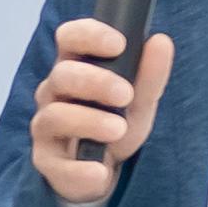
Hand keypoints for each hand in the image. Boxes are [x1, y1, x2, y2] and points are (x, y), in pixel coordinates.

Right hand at [25, 19, 168, 206]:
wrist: (103, 172)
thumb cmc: (115, 125)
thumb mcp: (139, 101)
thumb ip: (150, 75)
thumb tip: (161, 41)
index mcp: (75, 67)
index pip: (69, 38)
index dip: (89, 35)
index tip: (118, 44)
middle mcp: (54, 93)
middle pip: (62, 75)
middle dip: (95, 81)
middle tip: (126, 94)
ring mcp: (46, 127)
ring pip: (55, 116)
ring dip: (89, 121)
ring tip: (118, 129)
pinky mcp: (46, 161)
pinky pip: (56, 164)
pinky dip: (79, 168)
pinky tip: (100, 171)